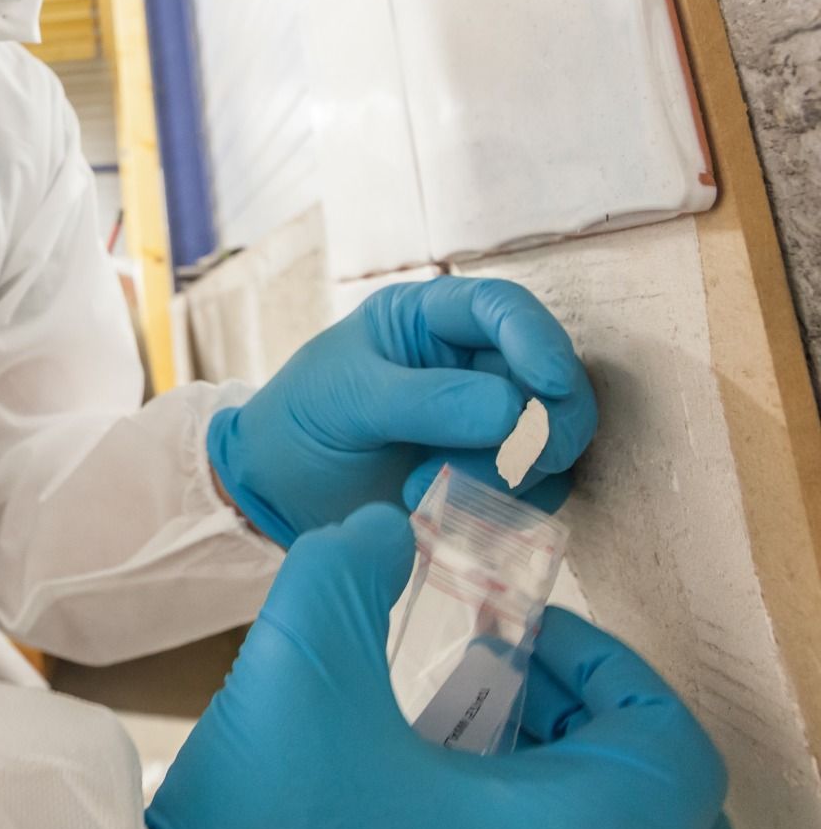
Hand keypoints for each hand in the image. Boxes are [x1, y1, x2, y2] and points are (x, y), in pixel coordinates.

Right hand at [146, 505, 728, 828]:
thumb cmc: (268, 819)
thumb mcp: (300, 665)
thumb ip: (347, 570)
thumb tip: (384, 532)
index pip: (671, 746)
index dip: (610, 670)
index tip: (520, 639)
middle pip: (651, 798)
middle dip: (578, 721)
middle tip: (493, 683)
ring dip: (544, 772)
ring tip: (443, 733)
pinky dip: (506, 816)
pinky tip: (409, 787)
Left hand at [206, 277, 596, 543]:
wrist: (277, 492)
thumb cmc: (302, 421)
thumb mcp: (349, 398)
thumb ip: (428, 400)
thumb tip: (515, 412)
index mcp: (432, 318)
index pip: (505, 309)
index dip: (539, 341)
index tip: (549, 384)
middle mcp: (472, 364)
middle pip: (552, 382)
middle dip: (536, 426)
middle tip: (497, 465)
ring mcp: (488, 423)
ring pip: (550, 443)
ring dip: (507, 477)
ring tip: (430, 494)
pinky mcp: (492, 479)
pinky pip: (535, 495)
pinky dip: (506, 511)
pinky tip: (445, 519)